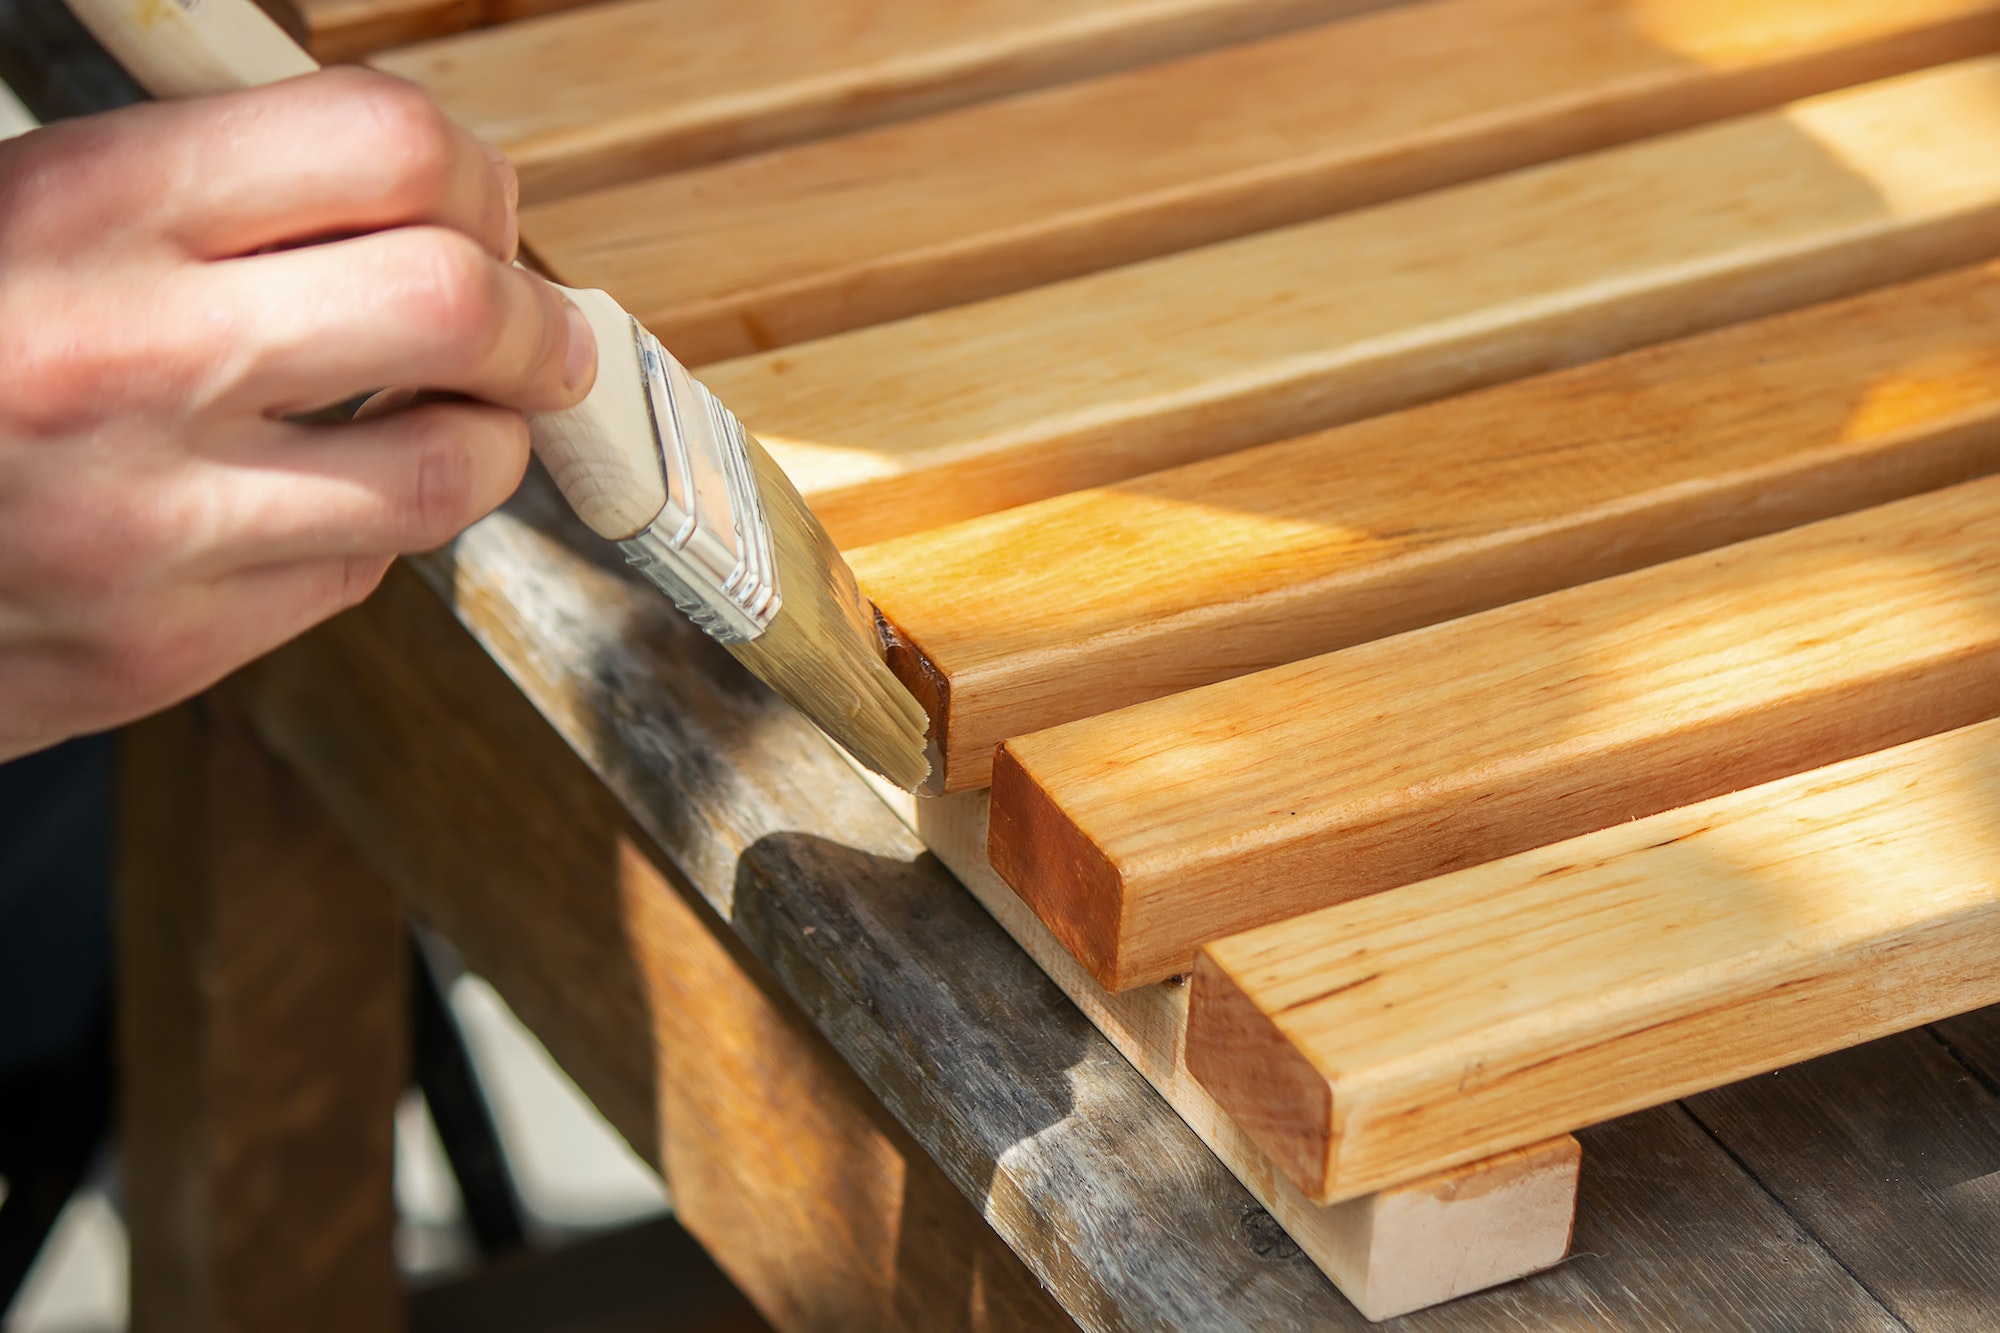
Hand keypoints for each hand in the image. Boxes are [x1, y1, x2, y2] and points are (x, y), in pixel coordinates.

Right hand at [0, 68, 595, 759]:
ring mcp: (151, 524)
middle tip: (539, 335)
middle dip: (534, 320)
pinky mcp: (161, 648)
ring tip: (463, 419)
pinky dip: (375, 530)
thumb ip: (206, 189)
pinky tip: (326, 498)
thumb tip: (416, 188)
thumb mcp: (24, 208)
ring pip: (445, 472)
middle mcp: (130, 361)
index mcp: (88, 209)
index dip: (471, 175)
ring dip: (489, 440)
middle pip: (456, 308)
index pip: (385, 147)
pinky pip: (355, 576)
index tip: (480, 209)